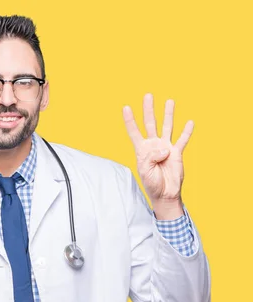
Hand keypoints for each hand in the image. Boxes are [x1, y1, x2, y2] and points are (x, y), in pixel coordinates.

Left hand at [122, 93, 193, 218]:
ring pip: (166, 127)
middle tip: (148, 95)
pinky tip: (189, 122)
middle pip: (150, 123)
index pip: (134, 131)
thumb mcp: (145, 170)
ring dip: (168, 114)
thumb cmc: (152, 182)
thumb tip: (164, 148)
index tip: (126, 107)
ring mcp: (165, 147)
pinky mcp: (177, 153)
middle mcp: (153, 145)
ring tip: (169, 101)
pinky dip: (186, 131)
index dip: (130, 120)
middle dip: (149, 109)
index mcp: (141, 149)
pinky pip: (182, 140)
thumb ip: (151, 158)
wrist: (165, 193)